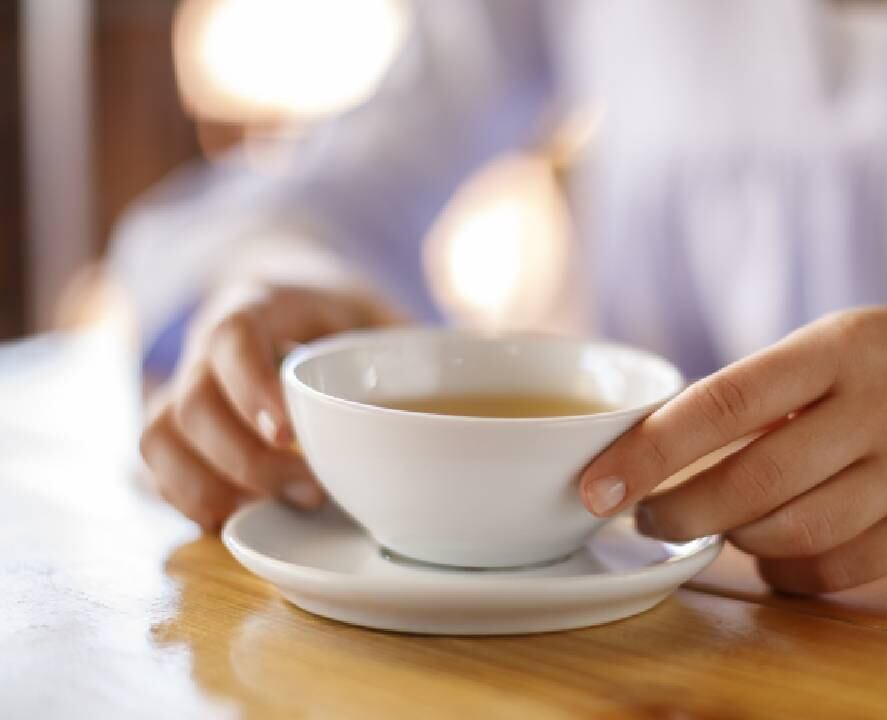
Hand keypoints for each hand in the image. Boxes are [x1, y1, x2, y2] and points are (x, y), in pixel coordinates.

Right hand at [140, 284, 400, 530]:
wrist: (281, 301)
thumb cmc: (338, 314)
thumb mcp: (377, 309)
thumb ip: (411, 340)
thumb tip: (482, 363)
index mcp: (256, 306)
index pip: (233, 338)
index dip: (251, 386)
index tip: (288, 432)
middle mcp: (204, 348)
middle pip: (192, 404)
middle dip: (248, 460)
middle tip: (312, 489)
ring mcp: (183, 389)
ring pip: (161, 439)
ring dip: (216, 486)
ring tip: (287, 506)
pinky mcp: (176, 430)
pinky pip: (158, 467)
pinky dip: (192, 500)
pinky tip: (242, 519)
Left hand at [578, 306, 886, 592]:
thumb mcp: (842, 339)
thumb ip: (768, 390)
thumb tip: (666, 449)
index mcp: (842, 346)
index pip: (726, 403)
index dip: (651, 451)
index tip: (598, 484)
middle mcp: (882, 407)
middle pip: (753, 482)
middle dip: (680, 511)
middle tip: (644, 518)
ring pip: (795, 532)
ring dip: (735, 539)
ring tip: (714, 525)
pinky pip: (844, 569)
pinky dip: (790, 572)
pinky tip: (771, 554)